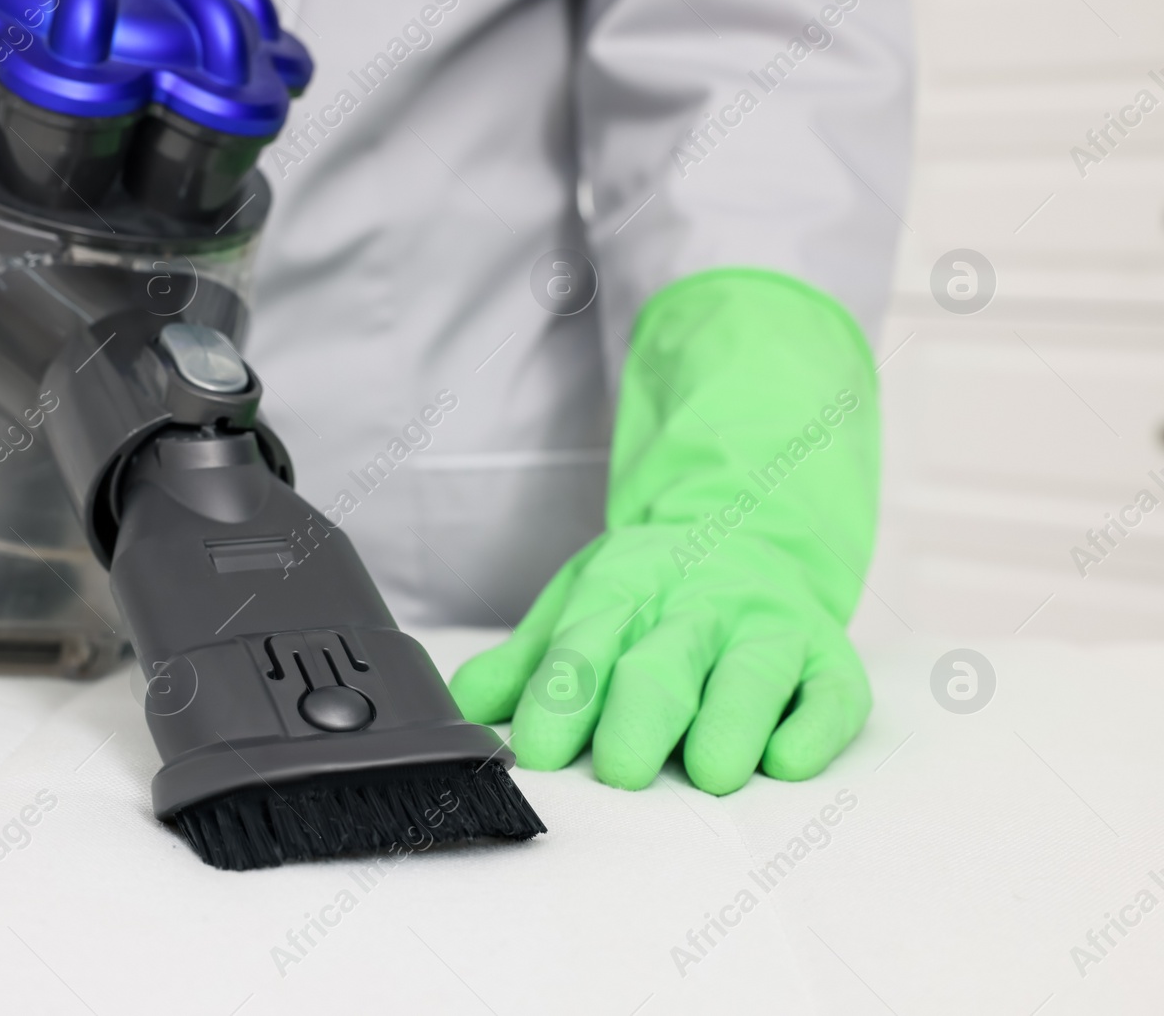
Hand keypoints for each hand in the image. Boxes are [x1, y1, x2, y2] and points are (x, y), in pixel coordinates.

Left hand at [450, 268, 880, 794]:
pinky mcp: (827, 658)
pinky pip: (829, 696)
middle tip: (621, 771)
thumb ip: (526, 662)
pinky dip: (812, 730)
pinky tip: (785, 761)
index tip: (538, 752)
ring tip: (710, 772)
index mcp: (626, 589)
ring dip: (731, 724)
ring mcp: (767, 628)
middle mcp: (698, 606)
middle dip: (640, 718)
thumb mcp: (579, 602)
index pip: (584, 647)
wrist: (747, 523)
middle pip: (664, 664)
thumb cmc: (655, 587)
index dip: (559, 701)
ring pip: (751, 677)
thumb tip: (466, 709)